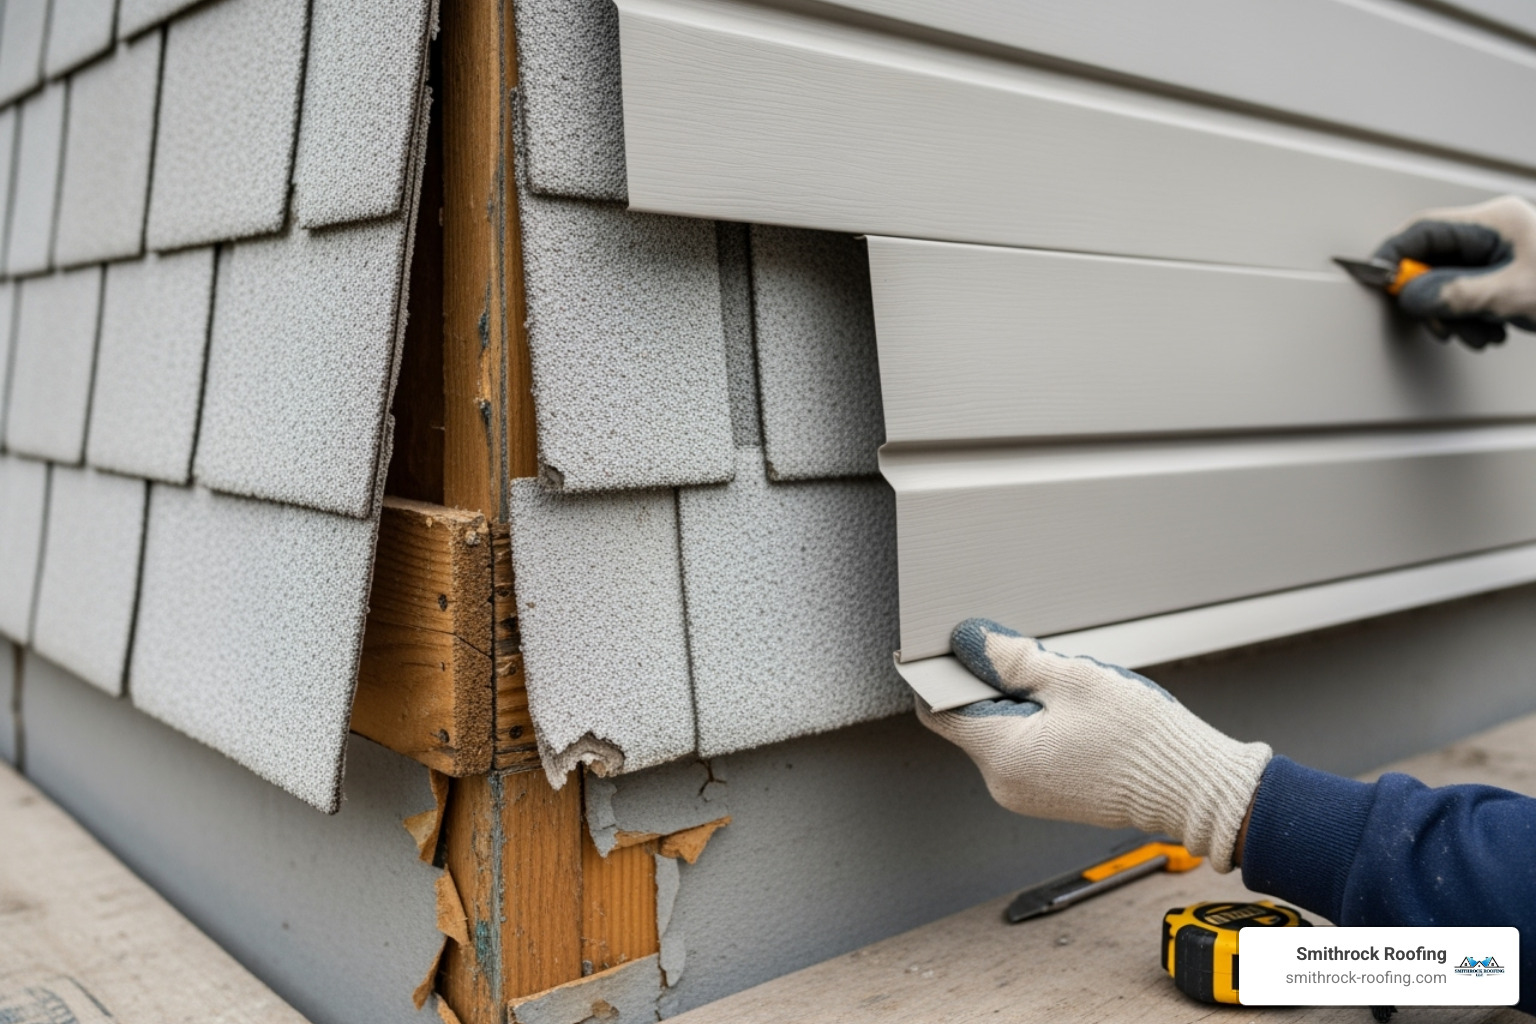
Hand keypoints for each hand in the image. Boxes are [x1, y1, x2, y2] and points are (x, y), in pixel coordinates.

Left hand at [917, 619, 1270, 870]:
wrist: (1193, 788)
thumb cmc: (1142, 740)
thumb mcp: (1072, 679)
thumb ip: (1013, 659)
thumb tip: (972, 642)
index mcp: (1002, 755)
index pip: (940, 708)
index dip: (945, 672)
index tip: (960, 647)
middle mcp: (1005, 783)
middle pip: (973, 716)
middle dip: (999, 683)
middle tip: (1044, 666)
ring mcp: (1027, 793)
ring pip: (1004, 730)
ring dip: (1026, 702)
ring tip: (1075, 697)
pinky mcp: (1050, 794)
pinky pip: (1028, 749)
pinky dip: (1043, 724)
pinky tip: (1083, 717)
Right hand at [1374, 195, 1535, 349]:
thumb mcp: (1512, 295)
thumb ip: (1455, 293)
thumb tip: (1410, 294)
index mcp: (1496, 221)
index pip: (1423, 230)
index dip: (1394, 256)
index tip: (1377, 280)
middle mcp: (1496, 232)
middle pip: (1434, 261)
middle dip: (1432, 298)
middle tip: (1440, 322)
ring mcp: (1502, 254)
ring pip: (1450, 283)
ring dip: (1456, 314)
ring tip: (1480, 331)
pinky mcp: (1507, 276)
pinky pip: (1470, 295)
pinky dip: (1473, 318)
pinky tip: (1493, 330)